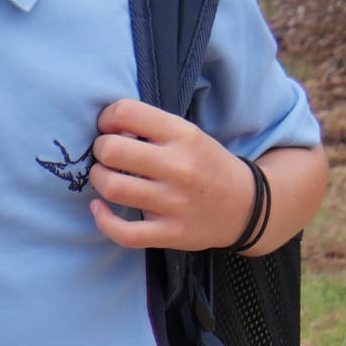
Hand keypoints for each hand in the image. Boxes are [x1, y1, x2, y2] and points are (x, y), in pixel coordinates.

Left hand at [87, 100, 256, 251]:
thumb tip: (108, 128)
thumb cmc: (207, 165)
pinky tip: (100, 208)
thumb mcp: (188, 134)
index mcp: (182, 135)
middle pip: (112, 150)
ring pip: (113, 188)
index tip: (108, 128)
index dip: (106, 118)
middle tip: (106, 155)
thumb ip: (152, 128)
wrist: (246, 206)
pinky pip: (124, 232)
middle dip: (99, 150)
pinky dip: (103, 220)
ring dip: (98, 180)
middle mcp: (178, 167)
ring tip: (105, 177)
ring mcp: (174, 202)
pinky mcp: (170, 233)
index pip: (126, 112)